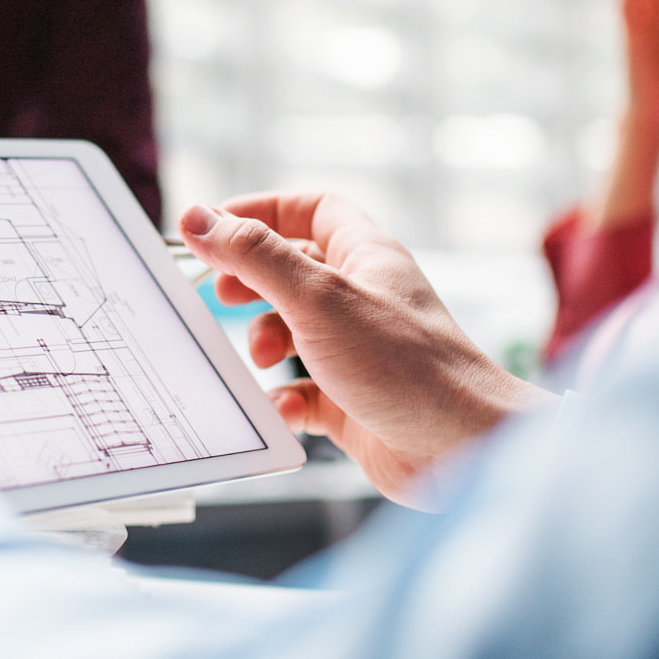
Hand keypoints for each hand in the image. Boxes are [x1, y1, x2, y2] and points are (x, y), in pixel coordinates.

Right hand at [180, 193, 546, 506]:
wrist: (461, 449)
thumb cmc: (405, 364)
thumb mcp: (317, 297)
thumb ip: (254, 256)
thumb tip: (198, 218)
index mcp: (367, 257)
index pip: (314, 210)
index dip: (264, 210)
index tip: (216, 227)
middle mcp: (364, 298)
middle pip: (294, 271)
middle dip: (252, 282)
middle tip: (221, 294)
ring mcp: (360, 351)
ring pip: (293, 333)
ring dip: (265, 343)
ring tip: (264, 356)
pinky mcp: (354, 402)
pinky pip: (304, 392)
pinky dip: (286, 400)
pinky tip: (290, 409)